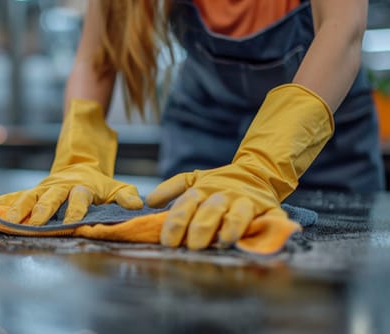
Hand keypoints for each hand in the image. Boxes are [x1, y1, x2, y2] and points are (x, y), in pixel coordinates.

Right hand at [0, 166, 142, 224]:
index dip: (76, 210)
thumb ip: (124, 195)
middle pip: (51, 197)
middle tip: (34, 222)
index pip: (79, 199)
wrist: (80, 162)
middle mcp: (61, 187)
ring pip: (30, 196)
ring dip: (19, 208)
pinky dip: (2, 200)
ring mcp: (45, 187)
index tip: (72, 223)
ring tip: (7, 219)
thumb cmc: (98, 182)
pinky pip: (16, 194)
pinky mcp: (34, 189)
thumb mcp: (115, 187)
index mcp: (82, 187)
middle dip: (43, 210)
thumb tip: (137, 204)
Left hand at [147, 84, 333, 249]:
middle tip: (193, 247)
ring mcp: (248, 201)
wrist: (257, 172)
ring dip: (231, 227)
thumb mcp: (193, 180)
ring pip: (239, 213)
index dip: (176, 223)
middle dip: (200, 228)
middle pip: (210, 210)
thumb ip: (170, 189)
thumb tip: (149, 201)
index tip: (168, 243)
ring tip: (223, 241)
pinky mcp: (270, 209)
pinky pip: (271, 219)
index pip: (186, 205)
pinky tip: (258, 239)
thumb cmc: (219, 183)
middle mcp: (224, 195)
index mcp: (203, 190)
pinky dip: (267, 228)